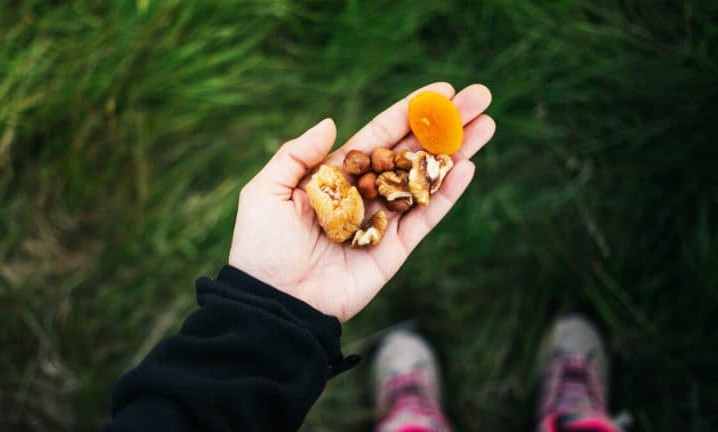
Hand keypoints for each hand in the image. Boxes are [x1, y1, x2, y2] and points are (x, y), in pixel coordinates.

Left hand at [228, 82, 494, 321]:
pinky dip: (446, 194)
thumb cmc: (262, 246)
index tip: (441, 91)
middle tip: (479, 99)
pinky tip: (467, 167)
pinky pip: (425, 218)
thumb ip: (297, 154)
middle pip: (411, 153)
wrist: (274, 301)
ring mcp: (381, 222)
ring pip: (425, 181)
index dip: (410, 113)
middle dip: (445, 127)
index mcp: (335, 175)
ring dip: (456, 154)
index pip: (380, 136)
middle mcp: (363, 194)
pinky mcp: (394, 251)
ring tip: (486, 125)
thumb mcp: (266, 191)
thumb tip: (331, 122)